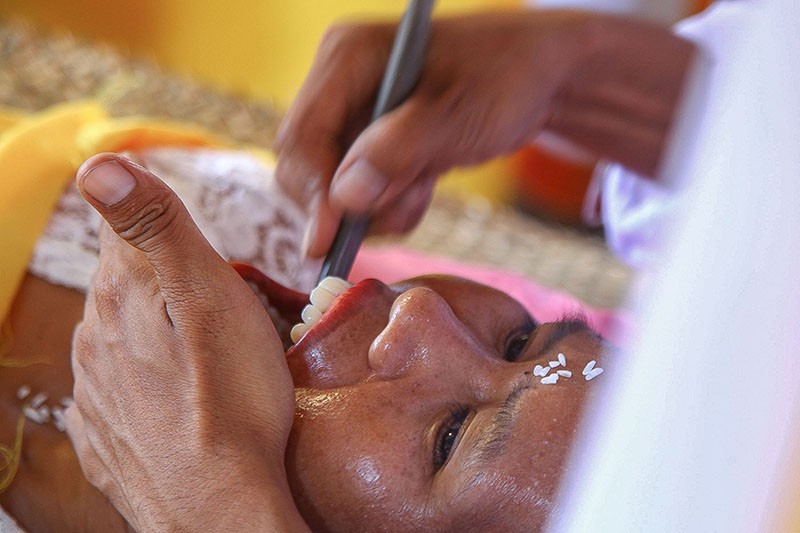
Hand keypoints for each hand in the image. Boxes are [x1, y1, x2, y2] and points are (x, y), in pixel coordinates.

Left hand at [65, 153, 307, 531]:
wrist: (219, 510)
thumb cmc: (232, 403)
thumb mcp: (210, 297)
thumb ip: (156, 226)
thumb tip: (99, 164)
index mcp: (122, 294)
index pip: (132, 229)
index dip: (176, 235)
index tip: (212, 260)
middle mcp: (94, 338)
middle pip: (131, 283)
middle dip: (174, 285)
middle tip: (229, 316)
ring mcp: (96, 390)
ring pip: (126, 336)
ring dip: (163, 335)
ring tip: (214, 363)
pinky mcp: (105, 432)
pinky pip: (123, 387)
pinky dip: (151, 382)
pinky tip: (183, 400)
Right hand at [275, 10, 694, 257]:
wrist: (542, 77)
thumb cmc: (505, 79)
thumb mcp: (456, 114)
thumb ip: (398, 152)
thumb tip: (344, 198)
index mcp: (347, 57)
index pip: (303, 134)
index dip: (311, 192)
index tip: (327, 243)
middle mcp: (340, 85)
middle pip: (307, 165)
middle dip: (346, 204)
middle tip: (394, 214)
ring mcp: (355, 116)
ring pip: (334, 186)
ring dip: (376, 207)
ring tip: (422, 191)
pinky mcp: (373, 143)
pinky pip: (361, 191)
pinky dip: (390, 203)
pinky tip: (423, 188)